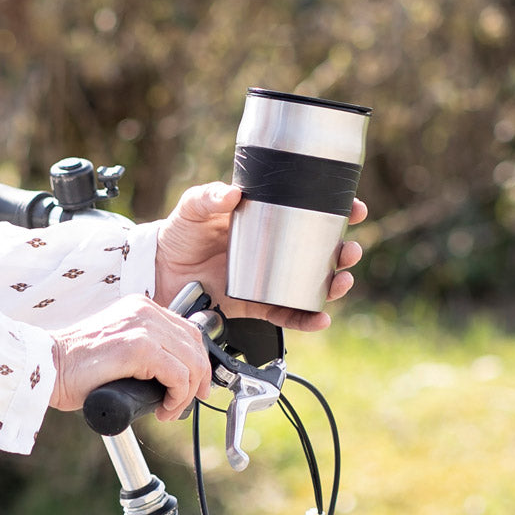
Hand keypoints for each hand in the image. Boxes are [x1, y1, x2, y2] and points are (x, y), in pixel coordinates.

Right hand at [48, 295, 211, 421]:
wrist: (47, 367)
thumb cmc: (75, 366)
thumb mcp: (117, 348)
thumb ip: (143, 351)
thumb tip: (171, 376)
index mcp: (140, 307)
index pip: (187, 331)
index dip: (197, 361)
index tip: (195, 385)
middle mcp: (145, 311)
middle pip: (195, 345)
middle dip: (198, 380)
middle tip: (184, 404)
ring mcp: (143, 327)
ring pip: (191, 363)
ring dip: (185, 394)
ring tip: (168, 411)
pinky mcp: (139, 348)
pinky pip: (178, 376)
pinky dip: (177, 397)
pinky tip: (163, 409)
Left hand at [153, 182, 365, 330]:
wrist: (160, 271)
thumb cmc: (180, 234)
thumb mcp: (193, 207)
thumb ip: (209, 197)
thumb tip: (233, 194)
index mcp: (267, 221)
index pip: (310, 212)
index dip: (338, 210)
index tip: (355, 208)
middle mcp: (274, 252)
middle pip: (321, 252)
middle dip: (344, 252)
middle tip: (350, 251)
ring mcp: (268, 281)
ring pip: (312, 285)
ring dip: (334, 285)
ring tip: (341, 282)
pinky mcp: (256, 306)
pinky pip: (287, 315)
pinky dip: (306, 320)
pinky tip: (321, 318)